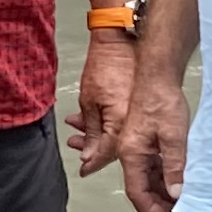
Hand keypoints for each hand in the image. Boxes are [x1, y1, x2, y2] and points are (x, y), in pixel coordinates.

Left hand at [68, 29, 134, 174]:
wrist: (119, 41)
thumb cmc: (104, 65)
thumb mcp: (89, 102)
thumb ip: (90, 132)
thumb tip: (89, 155)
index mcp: (122, 122)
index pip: (107, 153)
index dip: (93, 162)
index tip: (83, 170)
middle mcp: (134, 121)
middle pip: (113, 146)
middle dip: (92, 148)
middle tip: (76, 147)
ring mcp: (136, 113)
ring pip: (115, 134)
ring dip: (95, 134)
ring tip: (75, 129)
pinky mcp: (136, 104)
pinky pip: (121, 122)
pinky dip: (104, 123)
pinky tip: (88, 119)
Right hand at [117, 81, 189, 211]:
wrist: (157, 75)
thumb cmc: (161, 100)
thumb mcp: (174, 137)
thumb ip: (174, 167)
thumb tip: (175, 192)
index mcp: (131, 153)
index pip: (136, 192)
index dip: (151, 208)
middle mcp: (129, 152)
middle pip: (140, 187)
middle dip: (158, 203)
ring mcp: (136, 146)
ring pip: (146, 177)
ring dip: (161, 190)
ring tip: (179, 200)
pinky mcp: (144, 140)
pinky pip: (151, 165)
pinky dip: (163, 175)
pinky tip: (176, 179)